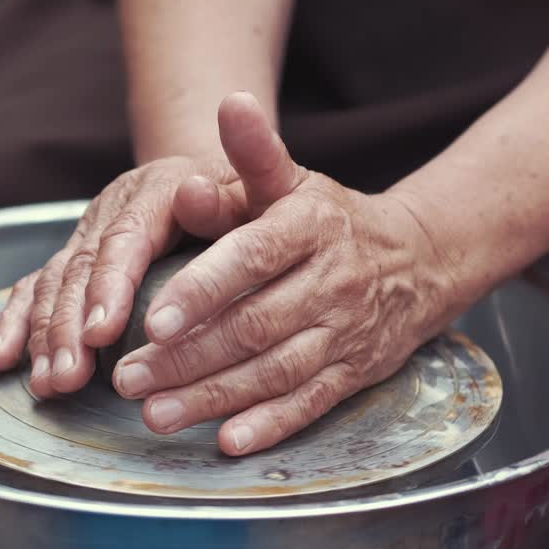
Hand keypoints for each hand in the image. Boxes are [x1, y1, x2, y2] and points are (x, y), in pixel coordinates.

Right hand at [0, 152, 239, 397]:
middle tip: (68, 377)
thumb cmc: (247, 198)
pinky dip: (16, 325)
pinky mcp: (75, 259)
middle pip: (80, 267)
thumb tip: (195, 193)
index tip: (103, 332)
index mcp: (156, 191)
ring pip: (54, 282)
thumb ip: (233, 197)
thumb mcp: (258, 192)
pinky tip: (3, 360)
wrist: (219, 179)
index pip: (124, 238)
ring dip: (46, 336)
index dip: (109, 285)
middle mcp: (113, 210)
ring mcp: (89, 235)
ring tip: (50, 384)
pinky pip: (35, 288)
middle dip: (68, 327)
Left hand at [111, 93, 460, 454]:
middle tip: (128, 378)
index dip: (202, 292)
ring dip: (213, 397)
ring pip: (275, 371)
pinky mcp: (354, 373)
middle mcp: (331, 282)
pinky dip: (271, 425)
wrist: (420, 259)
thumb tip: (227, 106)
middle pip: (254, 326)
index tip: (152, 319)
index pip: (252, 258)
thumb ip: (252, 157)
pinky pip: (311, 403)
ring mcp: (345, 332)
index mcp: (309, 227)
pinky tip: (228, 441)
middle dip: (187, 357)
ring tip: (155, 414)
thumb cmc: (330, 219)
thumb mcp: (293, 181)